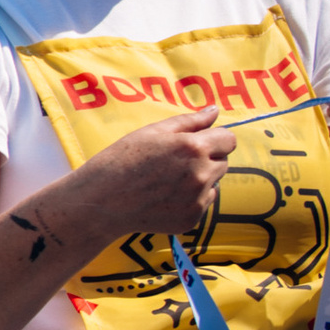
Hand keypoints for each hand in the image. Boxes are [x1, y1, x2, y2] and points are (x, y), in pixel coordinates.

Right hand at [73, 107, 237, 237]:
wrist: (100, 201)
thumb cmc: (121, 160)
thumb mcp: (151, 132)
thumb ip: (189, 121)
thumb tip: (215, 111)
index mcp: (193, 147)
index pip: (229, 139)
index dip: (214, 139)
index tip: (197, 142)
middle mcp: (202, 174)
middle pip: (223, 161)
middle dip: (207, 159)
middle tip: (174, 162)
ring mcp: (198, 199)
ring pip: (214, 183)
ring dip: (200, 179)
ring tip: (167, 181)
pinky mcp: (192, 218)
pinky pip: (203, 203)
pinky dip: (190, 199)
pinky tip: (164, 197)